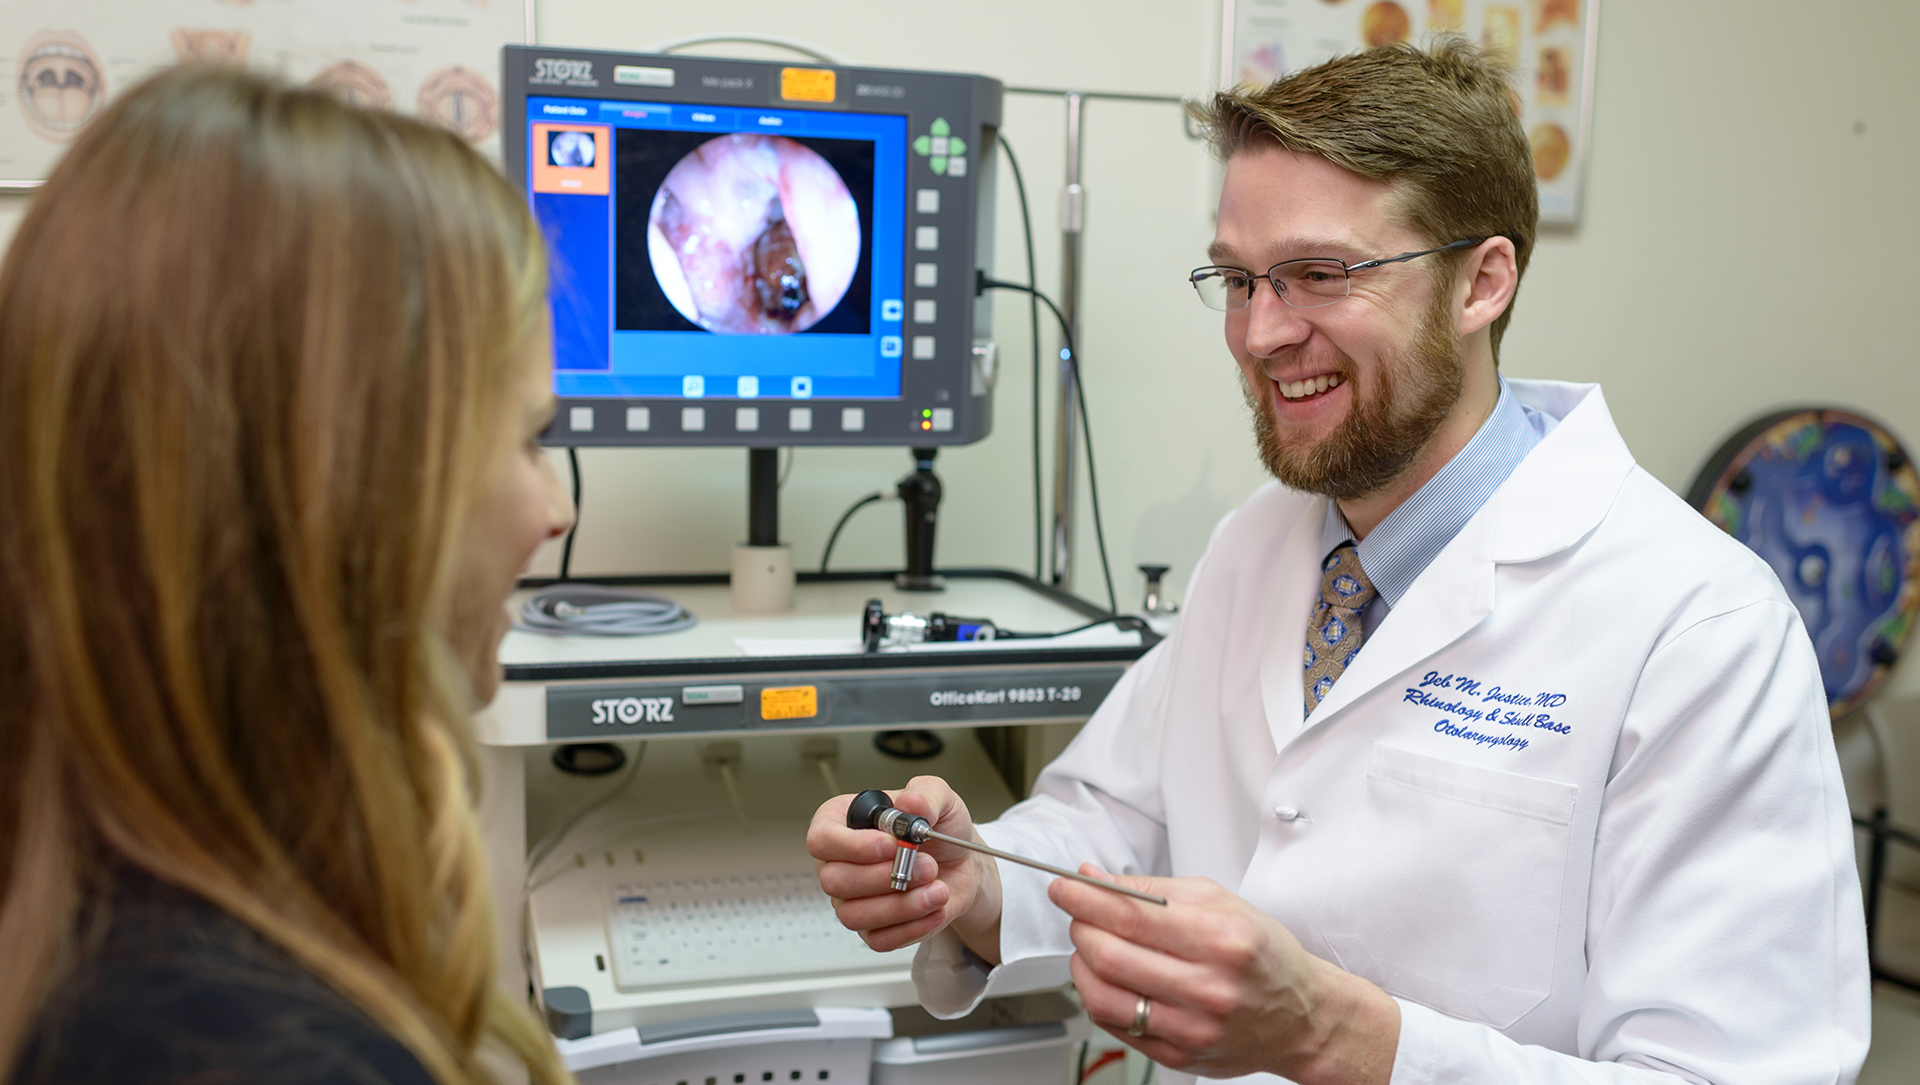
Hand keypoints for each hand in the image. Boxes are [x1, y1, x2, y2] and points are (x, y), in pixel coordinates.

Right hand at [807, 776, 1003, 960]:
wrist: (962, 863)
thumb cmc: (939, 829)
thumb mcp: (940, 798)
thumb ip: (926, 795)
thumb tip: (911, 803)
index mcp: (843, 823)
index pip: (821, 839)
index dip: (852, 846)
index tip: (890, 845)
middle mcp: (839, 863)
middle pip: (835, 881)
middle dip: (886, 876)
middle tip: (926, 865)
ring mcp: (851, 900)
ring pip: (854, 915)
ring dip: (902, 905)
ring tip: (937, 889)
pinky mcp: (871, 929)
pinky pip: (878, 939)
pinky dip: (912, 927)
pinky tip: (934, 908)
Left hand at [1052, 867, 1399, 1084]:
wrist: (1301, 1016)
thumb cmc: (1262, 954)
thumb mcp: (1219, 903)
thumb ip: (1153, 890)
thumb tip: (1094, 879)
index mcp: (1221, 939)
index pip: (1131, 915)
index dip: (1085, 898)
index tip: (1064, 886)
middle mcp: (1208, 987)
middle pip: (1109, 956)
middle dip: (1079, 928)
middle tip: (1078, 915)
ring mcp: (1193, 1027)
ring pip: (1103, 996)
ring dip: (1080, 965)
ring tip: (1089, 948)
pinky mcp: (1180, 1055)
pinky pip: (1115, 1026)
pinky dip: (1098, 997)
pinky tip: (1108, 978)